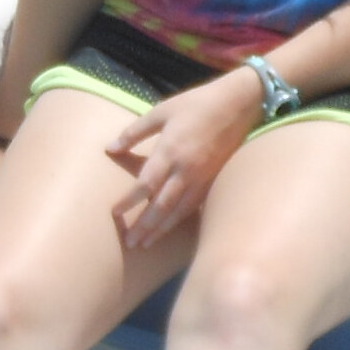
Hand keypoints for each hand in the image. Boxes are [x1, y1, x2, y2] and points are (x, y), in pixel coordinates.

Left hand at [108, 71, 259, 249]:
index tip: (114, 214)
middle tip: (130, 245)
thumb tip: (110, 148)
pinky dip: (181, 220)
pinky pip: (195, 206)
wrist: (239, 105)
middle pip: (162, 206)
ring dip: (162, 229)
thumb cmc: (196, 104)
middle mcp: (187, 170)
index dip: (130, 201)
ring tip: (146, 244)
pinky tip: (171, 229)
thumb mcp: (161, 111)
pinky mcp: (214, 179)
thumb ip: (135, 132)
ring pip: (179, 211)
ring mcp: (203, 177)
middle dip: (145, 227)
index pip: (146, 184)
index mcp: (170, 151)